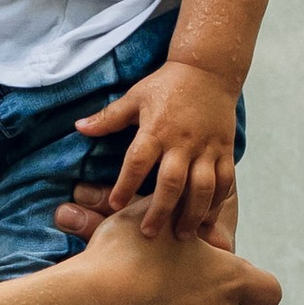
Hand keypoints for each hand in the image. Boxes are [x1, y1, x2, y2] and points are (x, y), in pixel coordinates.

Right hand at [57, 213, 279, 304]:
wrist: (84, 304)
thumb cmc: (122, 255)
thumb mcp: (150, 216)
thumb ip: (176, 212)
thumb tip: (181, 205)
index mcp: (227, 280)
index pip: (269, 291)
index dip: (255, 286)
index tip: (232, 279)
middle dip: (204, 301)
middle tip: (169, 283)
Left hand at [74, 58, 241, 239]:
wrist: (208, 70)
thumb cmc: (166, 85)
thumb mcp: (134, 97)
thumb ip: (108, 117)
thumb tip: (78, 127)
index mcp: (156, 129)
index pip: (137, 162)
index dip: (125, 185)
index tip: (115, 206)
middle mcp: (182, 141)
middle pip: (171, 182)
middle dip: (159, 210)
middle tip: (148, 234)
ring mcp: (206, 147)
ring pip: (202, 187)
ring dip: (192, 213)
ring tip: (183, 235)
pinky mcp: (225, 149)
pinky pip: (225, 180)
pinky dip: (217, 201)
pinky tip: (207, 218)